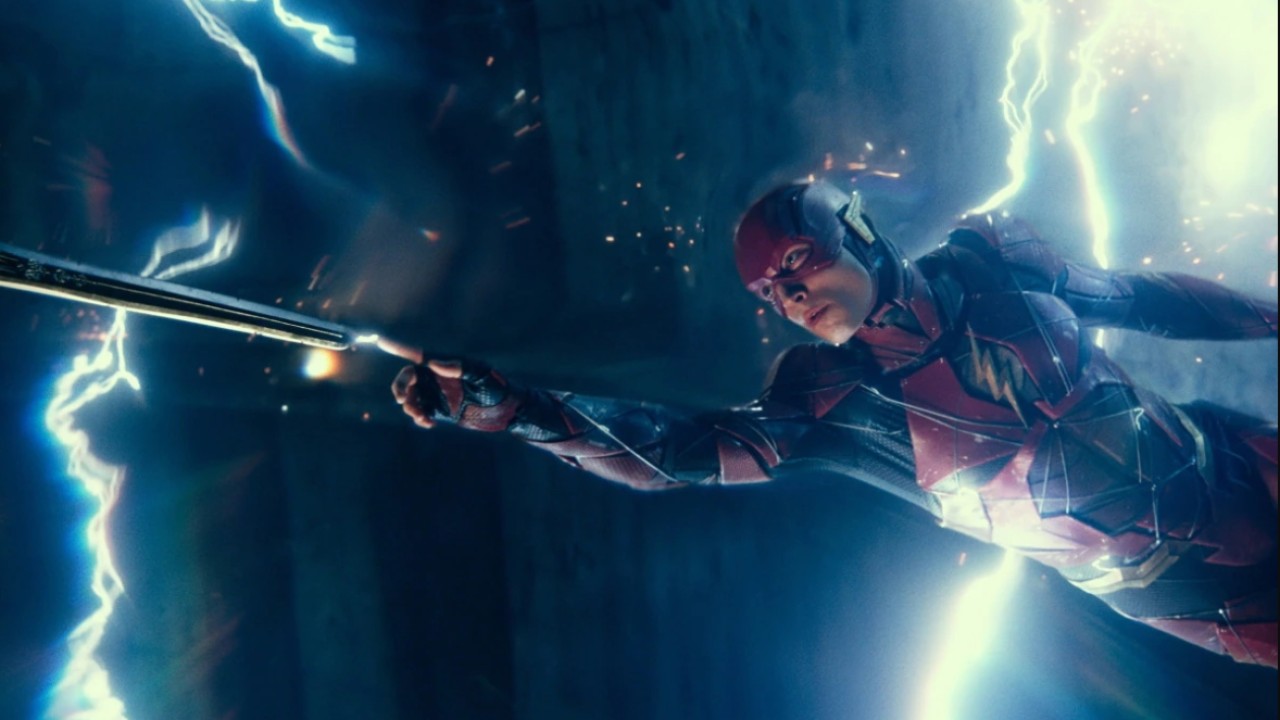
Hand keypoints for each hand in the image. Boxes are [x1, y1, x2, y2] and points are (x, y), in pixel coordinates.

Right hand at [380, 340, 520, 431]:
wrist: (508, 411)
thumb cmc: (499, 388)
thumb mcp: (481, 375)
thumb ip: (459, 367)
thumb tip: (433, 363)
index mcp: (446, 364)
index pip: (418, 355)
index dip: (399, 348)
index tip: (380, 341)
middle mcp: (439, 378)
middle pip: (408, 377)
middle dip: (401, 386)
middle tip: (404, 400)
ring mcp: (439, 395)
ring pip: (412, 397)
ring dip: (409, 406)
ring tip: (421, 415)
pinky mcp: (442, 411)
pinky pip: (421, 412)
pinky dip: (419, 417)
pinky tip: (428, 423)